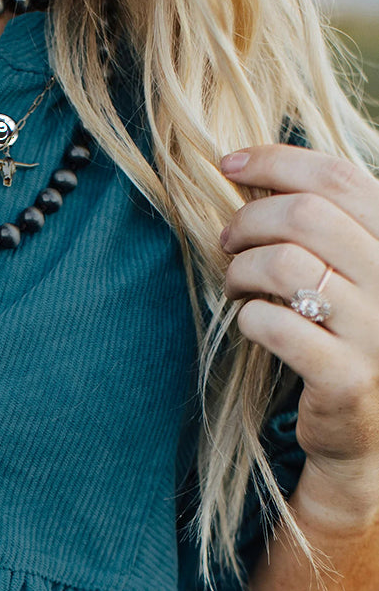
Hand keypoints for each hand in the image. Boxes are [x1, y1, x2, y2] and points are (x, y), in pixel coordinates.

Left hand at [219, 143, 378, 529]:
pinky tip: (251, 323)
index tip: (229, 164)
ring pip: (284, 264)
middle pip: (304, 215)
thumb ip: (321, 224)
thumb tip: (252, 172)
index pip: (337, 177)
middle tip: (227, 242)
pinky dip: (249, 318)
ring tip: (236, 286)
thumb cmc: (344, 334)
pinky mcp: (344, 375)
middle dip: (249, 221)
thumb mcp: (349, 270)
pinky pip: (274, 325)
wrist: (365, 429)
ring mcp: (374, 329)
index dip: (276, 162)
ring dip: (242, 271)